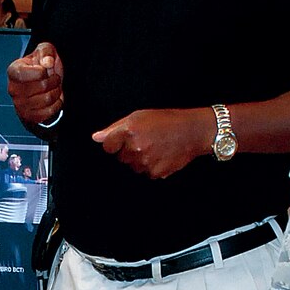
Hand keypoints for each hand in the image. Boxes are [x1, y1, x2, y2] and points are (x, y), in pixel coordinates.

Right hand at [7, 41, 63, 127]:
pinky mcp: (28, 116)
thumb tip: (47, 62)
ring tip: (54, 87)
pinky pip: (49, 112)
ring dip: (56, 92)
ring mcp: (19, 104)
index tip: (45, 68)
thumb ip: (46, 52)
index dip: (42, 71)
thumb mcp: (44, 51)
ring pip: (47, 99)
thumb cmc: (40, 66)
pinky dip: (56, 104)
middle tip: (54, 78)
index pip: (28, 73)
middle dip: (54, 80)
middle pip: (42, 86)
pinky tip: (53, 98)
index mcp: (13, 71)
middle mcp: (13, 89)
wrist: (40, 84)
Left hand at [91, 106, 213, 179]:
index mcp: (129, 131)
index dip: (115, 143)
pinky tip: (161, 155)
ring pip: (133, 167)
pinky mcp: (155, 173)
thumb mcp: (140, 116)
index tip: (122, 140)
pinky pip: (146, 173)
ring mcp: (145, 162)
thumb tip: (96, 137)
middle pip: (121, 158)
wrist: (193, 131)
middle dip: (129, 151)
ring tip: (155, 147)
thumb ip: (115, 127)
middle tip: (146, 140)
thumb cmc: (168, 121)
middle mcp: (135, 147)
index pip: (107, 146)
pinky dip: (152, 167)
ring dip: (140, 160)